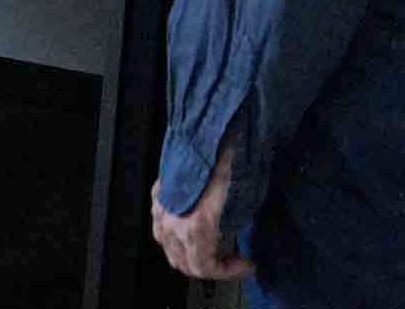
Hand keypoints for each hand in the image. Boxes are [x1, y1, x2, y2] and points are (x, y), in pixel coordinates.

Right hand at [150, 141, 251, 280]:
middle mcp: (172, 223)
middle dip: (210, 266)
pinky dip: (177, 235)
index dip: (228, 272)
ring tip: (212, 244)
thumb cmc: (229, 165)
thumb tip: (239, 243)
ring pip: (168, 247)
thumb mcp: (243, 204)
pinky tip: (192, 225)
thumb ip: (234, 231)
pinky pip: (162, 226)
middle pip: (183, 263)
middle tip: (231, 257)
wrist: (208, 132)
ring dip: (190, 253)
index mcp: (195, 228)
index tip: (247, 262)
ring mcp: (160, 209)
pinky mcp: (157, 195)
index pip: (203, 268)